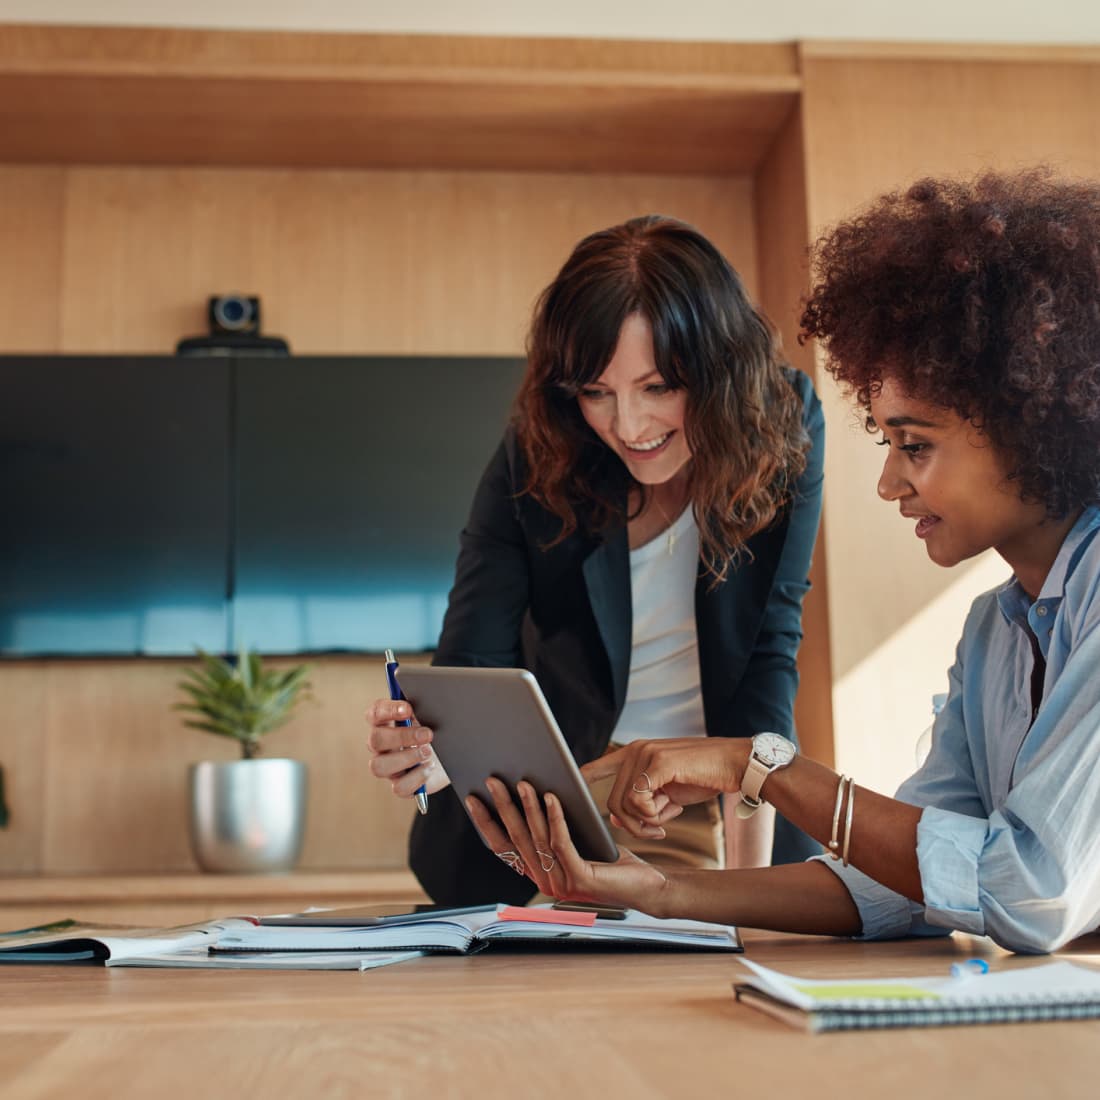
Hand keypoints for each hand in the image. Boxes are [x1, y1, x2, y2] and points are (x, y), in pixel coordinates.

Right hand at [365, 697, 450, 798]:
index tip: (408, 708)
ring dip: (406, 758)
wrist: (454, 756)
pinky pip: (398, 787)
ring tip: (428, 752)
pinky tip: (430, 768)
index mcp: (386, 723)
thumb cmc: (439, 730)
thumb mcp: (432, 714)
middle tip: (427, 734)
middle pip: (375, 740)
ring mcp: (388, 767)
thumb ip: (423, 702)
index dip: (388, 710)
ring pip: (378, 767)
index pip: (374, 713)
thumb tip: (423, 690)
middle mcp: (381, 746)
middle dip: (402, 736)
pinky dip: (416, 778)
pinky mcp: (401, 785)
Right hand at [465, 778, 669, 911]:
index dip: (486, 823)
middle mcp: (545, 880)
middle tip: (492, 781)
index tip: (473, 799)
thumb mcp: (577, 840)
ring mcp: (561, 883)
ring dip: (528, 806)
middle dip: (502, 806)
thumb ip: (553, 829)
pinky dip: (555, 816)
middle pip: (517, 838)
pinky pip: (562, 841)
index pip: (503, 847)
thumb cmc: (611, 860)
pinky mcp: (580, 879)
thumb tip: (534, 790)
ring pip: (538, 837)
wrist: (647, 886)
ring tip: (523, 781)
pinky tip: (552, 796)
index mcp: (539, 873)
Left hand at [582, 738, 746, 838]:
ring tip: (665, 822)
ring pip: (623, 804)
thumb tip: (616, 818)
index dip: (579, 781)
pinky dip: (653, 816)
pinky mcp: (657, 763)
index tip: (564, 793)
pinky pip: (639, 801)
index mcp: (635, 754)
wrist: (735, 764)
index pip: (596, 766)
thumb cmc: (703, 777)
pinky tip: (671, 813)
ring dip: (643, 823)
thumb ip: (643, 801)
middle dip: (630, 824)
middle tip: (655, 831)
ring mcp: (645, 754)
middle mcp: (635, 750)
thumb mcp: (668, 792)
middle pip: (611, 800)